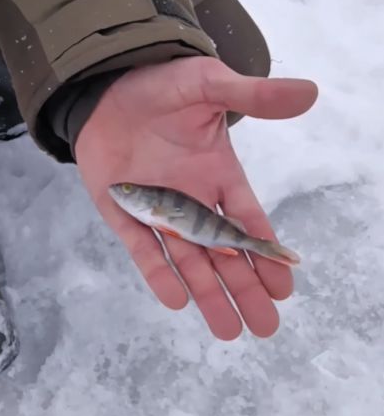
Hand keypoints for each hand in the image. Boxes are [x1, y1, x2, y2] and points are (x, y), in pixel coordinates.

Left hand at [75, 57, 317, 339]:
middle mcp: (192, 200)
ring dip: (207, 294)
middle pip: (223, 254)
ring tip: (228, 331)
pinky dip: (159, 273)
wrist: (106, 85)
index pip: (247, 222)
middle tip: (264, 328)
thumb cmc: (162, 84)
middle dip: (244, 289)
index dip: (265, 255)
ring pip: (188, 261)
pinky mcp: (124, 212)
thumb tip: (309, 92)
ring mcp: (158, 209)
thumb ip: (254, 96)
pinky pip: (143, 249)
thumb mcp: (210, 85)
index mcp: (218, 174)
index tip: (284, 287)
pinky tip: (177, 300)